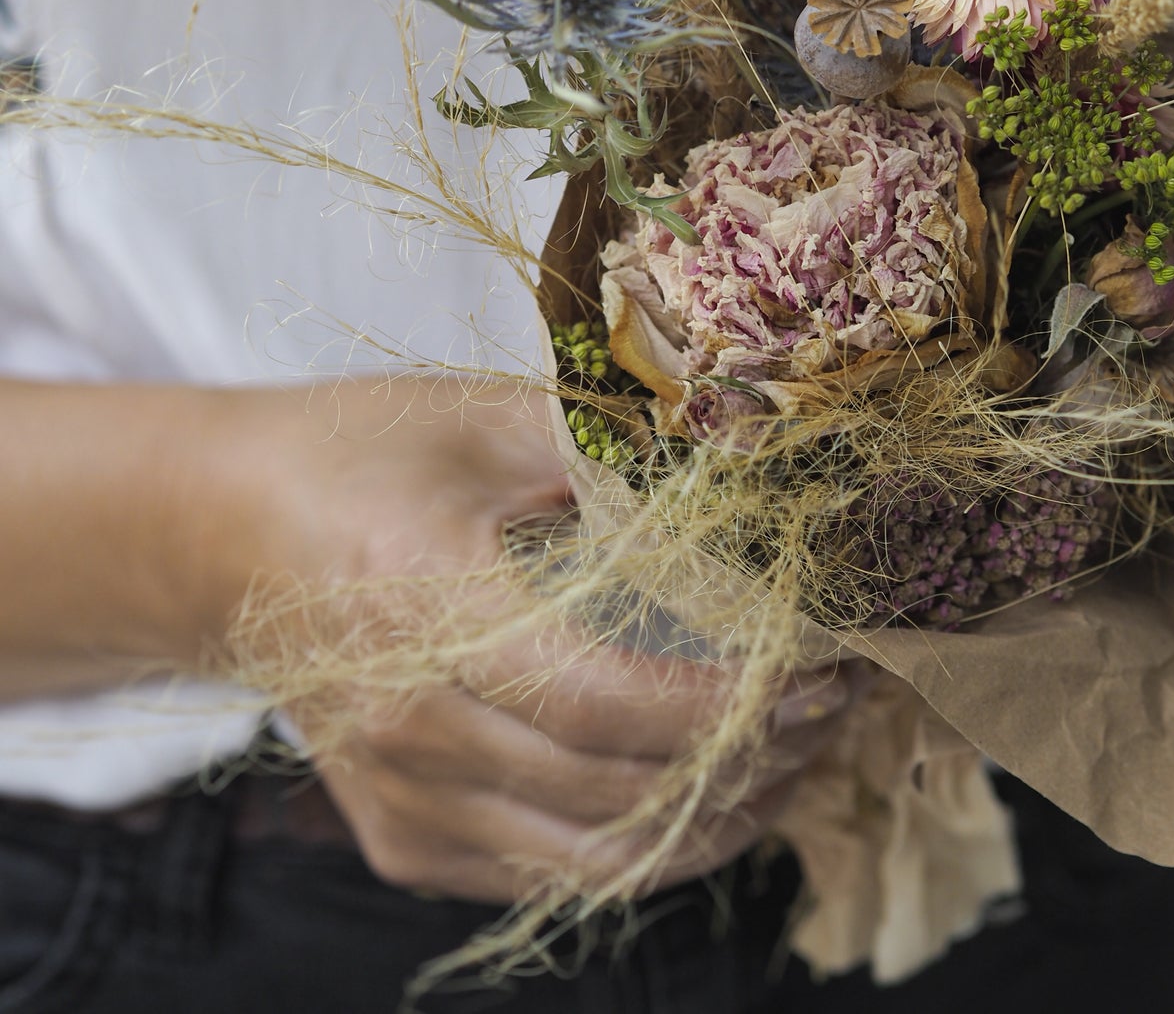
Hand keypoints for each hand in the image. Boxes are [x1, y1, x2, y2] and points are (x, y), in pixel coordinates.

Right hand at [208, 374, 851, 901]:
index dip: (729, 704)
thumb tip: (739, 447)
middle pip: (615, 800)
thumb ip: (604, 438)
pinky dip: (636, 851)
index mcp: (429, 618)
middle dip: (749, 765)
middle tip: (833, 709)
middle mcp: (410, 734)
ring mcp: (400, 802)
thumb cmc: (355, 459)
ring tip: (793, 766)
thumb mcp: (478, 416)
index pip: (610, 707)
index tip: (819, 669)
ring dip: (710, 827)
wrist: (221, 534)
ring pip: (590, 867)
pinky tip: (701, 795)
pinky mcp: (400, 836)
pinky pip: (541, 876)